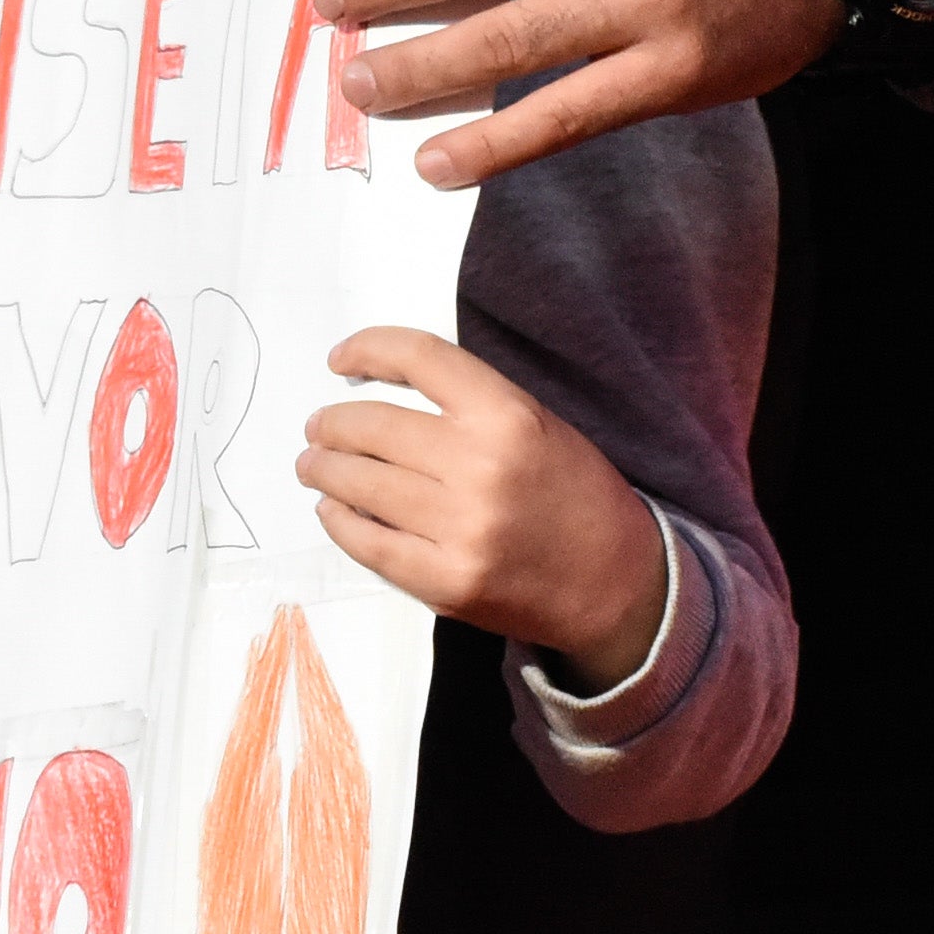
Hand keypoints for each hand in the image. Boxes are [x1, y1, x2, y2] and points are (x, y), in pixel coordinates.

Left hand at [299, 330, 669, 686]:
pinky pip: (368, 543)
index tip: (340, 358)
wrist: (618, 584)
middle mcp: (480, 467)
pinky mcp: (445, 582)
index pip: (418, 358)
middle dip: (332, 424)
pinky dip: (339, 521)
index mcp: (508, 415)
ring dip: (325, 469)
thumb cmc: (576, 496)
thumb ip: (469, 404)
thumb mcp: (538, 424)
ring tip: (314, 465)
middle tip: (318, 428)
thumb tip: (382, 389)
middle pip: (372, 425)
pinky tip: (333, 510)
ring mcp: (460, 529)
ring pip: (360, 484)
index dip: (368, 348)